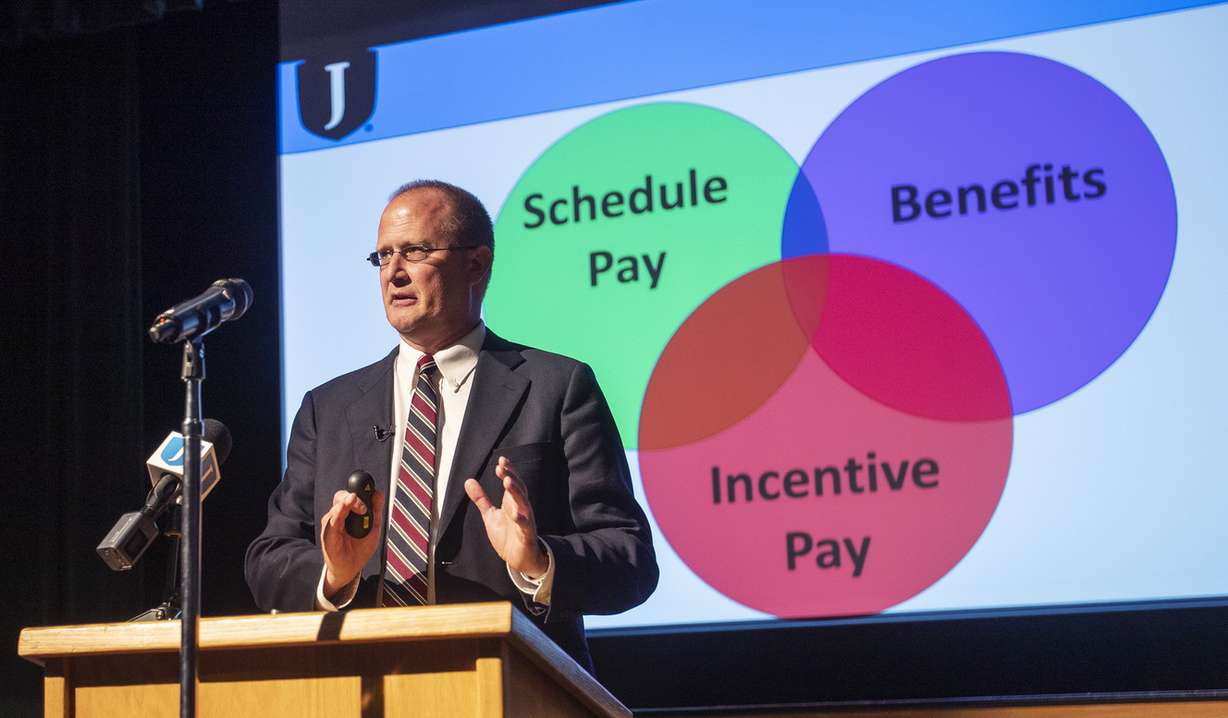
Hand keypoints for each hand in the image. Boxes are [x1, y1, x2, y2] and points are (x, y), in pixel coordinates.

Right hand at [320, 487, 385, 596]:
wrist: (350, 569)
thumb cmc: (359, 549)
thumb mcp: (374, 528)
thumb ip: (376, 511)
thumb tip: (378, 492)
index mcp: (347, 513)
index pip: (349, 495)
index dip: (359, 491)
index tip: (370, 491)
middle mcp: (337, 517)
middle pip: (340, 497)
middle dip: (353, 497)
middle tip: (365, 505)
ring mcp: (331, 525)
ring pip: (336, 507)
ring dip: (348, 504)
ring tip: (362, 509)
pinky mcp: (328, 535)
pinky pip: (331, 521)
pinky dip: (338, 513)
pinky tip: (342, 509)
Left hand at [464, 456, 547, 577]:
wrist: (519, 559)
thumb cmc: (507, 535)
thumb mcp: (490, 515)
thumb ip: (481, 499)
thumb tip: (468, 480)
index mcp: (512, 502)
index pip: (512, 482)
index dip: (508, 471)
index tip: (501, 459)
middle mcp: (521, 508)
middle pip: (518, 489)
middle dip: (510, 477)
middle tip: (501, 467)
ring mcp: (525, 521)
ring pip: (523, 503)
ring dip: (515, 492)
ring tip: (507, 481)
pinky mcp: (526, 535)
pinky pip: (525, 526)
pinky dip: (521, 519)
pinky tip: (515, 513)